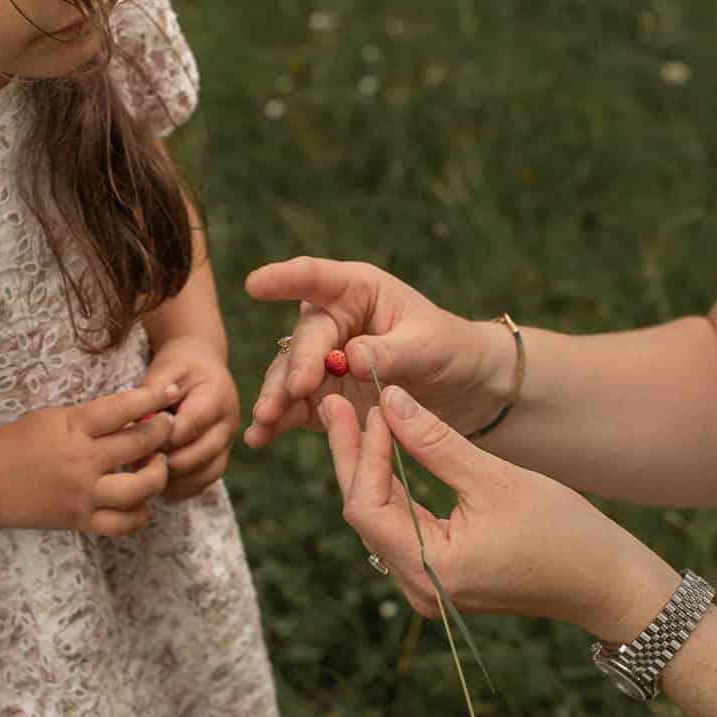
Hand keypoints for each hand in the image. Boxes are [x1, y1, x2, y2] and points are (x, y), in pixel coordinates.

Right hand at [0, 385, 172, 536]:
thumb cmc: (17, 443)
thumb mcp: (53, 417)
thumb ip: (91, 418)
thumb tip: (134, 414)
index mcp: (74, 429)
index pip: (123, 408)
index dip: (154, 398)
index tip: (172, 392)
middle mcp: (83, 462)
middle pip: (140, 445)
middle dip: (162, 433)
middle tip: (167, 427)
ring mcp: (84, 495)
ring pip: (141, 489)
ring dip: (158, 474)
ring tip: (157, 464)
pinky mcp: (81, 521)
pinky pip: (124, 522)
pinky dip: (139, 512)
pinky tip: (139, 499)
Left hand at [142, 334, 239, 499]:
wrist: (203, 364)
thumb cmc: (180, 365)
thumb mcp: (164, 369)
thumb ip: (151, 396)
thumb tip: (137, 427)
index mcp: (217, 397)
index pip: (191, 426)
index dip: (162, 438)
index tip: (137, 441)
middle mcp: (228, 423)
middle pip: (200, 455)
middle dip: (166, 461)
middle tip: (137, 461)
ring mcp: (227, 443)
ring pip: (205, 474)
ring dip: (175, 480)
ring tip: (146, 473)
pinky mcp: (220, 456)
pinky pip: (204, 482)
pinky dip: (181, 488)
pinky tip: (158, 482)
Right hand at [243, 256, 491, 447]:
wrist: (461, 387)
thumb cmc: (448, 349)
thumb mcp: (428, 345)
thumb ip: (390, 351)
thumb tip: (350, 358)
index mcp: (358, 291)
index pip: (318, 279)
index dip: (285, 279)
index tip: (255, 284)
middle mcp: (333, 321)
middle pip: (305, 339)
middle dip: (297, 365)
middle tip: (297, 390)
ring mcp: (323, 361)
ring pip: (289, 375)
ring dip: (275, 397)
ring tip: (265, 420)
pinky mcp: (322, 396)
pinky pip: (295, 407)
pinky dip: (277, 423)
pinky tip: (259, 438)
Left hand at [321, 384, 675, 637]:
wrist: (606, 582)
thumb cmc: (563, 532)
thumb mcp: (494, 477)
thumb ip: (434, 441)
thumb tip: (388, 400)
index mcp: (432, 569)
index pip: (367, 506)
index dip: (362, 452)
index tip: (369, 405)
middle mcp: (420, 588)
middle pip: (364, 515)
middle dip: (352, 456)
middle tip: (335, 403)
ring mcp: (429, 589)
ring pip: (379, 522)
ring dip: (369, 471)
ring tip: (355, 419)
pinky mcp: (442, 581)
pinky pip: (401, 531)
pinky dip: (392, 492)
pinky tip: (386, 453)